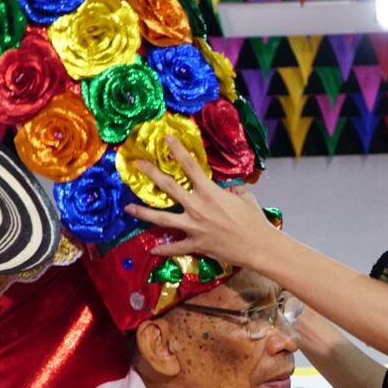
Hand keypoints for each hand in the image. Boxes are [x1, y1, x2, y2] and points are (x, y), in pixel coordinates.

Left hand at [124, 136, 286, 269]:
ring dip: (143, 213)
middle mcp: (198, 207)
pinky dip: (164, 248)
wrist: (258, 246)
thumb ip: (233, 191)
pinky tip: (153, 249)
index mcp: (210, 192)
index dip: (178, 150)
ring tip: (128, 209)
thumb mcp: (245, 198)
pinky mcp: (196, 244)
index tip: (167, 138)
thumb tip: (229, 190)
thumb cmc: (254, 221)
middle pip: (169, 187)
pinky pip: (176, 247)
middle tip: (137, 165)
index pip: (190, 166)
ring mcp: (194, 227)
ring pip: (162, 218)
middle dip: (151, 174)